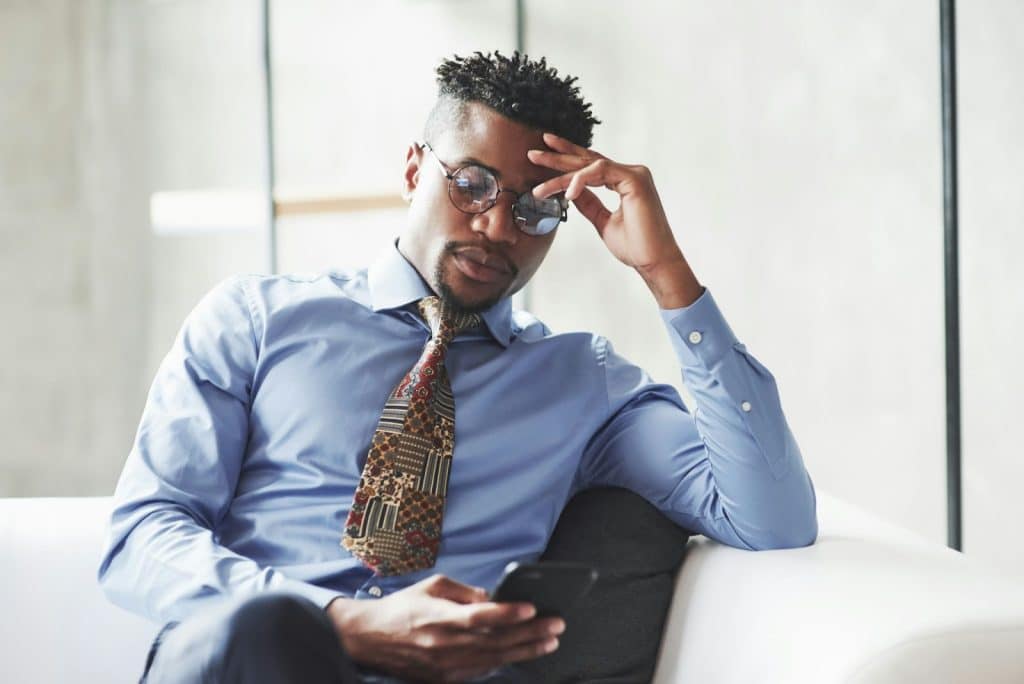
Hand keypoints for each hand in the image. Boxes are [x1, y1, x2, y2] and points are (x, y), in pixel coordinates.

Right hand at [325, 574, 563, 682]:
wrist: (370, 639)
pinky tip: (524, 655)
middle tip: (557, 625)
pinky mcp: (446, 678)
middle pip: (495, 640)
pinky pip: (481, 671)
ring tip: (550, 642)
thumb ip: (464, 591)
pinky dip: (504, 663)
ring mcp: (446, 665)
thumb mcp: (432, 586)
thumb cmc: (403, 607)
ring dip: (525, 651)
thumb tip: (493, 597)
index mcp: (439, 616)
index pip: (480, 616)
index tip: (532, 608)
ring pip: (494, 659)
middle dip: (530, 633)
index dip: (508, 614)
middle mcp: (444, 643)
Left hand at [528, 133, 702, 308]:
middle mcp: (631, 173)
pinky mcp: (635, 179)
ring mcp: (634, 174)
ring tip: (539, 189)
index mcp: (624, 181)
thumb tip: (570, 191)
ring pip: (589, 166)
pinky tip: (567, 193)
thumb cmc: (635, 246)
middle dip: (558, 157)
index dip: (567, 159)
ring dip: (561, 175)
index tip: (544, 157)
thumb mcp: (602, 221)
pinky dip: (580, 180)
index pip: (591, 166)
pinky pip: (599, 171)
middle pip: (587, 160)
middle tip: (533, 154)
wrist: (654, 262)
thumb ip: (588, 203)